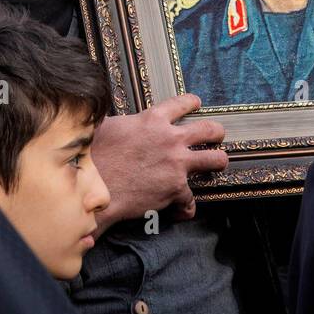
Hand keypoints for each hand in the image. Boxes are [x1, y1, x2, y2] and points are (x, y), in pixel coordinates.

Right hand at [89, 94, 226, 233]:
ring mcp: (177, 164)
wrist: (95, 186)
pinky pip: (190, 200)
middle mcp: (171, 139)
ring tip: (217, 164)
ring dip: (218, 162)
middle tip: (217, 135)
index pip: (181, 104)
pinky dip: (185, 207)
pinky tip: (180, 210)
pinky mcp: (176, 189)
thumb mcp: (108, 126)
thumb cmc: (96, 156)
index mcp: (153, 120)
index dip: (192, 103)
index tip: (196, 104)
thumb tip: (113, 119)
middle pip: (209, 130)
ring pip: (215, 159)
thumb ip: (123, 122)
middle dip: (216, 132)